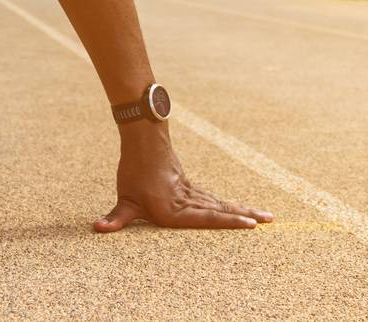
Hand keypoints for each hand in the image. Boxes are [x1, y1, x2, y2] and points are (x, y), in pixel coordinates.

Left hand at [94, 122, 273, 231]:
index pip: (205, 218)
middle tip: (270, 220)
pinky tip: (240, 210)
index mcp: (173, 209)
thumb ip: (117, 218)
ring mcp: (191, 192)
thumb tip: (97, 228)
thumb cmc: (133, 170)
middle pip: (220, 210)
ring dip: (243, 209)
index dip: (228, 222)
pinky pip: (213, 198)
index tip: (250, 224)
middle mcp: (186, 201)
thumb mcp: (124, 198)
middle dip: (246, 217)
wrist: (144, 139)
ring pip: (221, 203)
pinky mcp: (190, 186)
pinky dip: (228, 206)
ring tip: (266, 216)